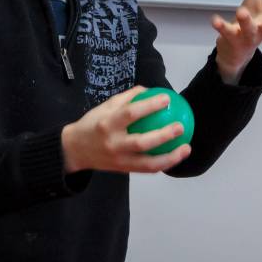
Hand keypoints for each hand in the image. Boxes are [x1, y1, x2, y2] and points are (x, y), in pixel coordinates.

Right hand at [60, 85, 190, 172]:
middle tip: (181, 126)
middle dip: (164, 135)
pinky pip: (146, 169)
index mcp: (107, 123)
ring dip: (170, 157)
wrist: (74, 150)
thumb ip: (127, 97)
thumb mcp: (105, 106)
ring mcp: (118, 160)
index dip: (150, 105)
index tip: (167, 99)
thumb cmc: (94, 123)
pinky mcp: (123, 171)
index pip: (131, 113)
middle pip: (141, 142)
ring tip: (187, 148)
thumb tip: (151, 90)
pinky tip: (176, 156)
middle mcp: (113, 143)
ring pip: (147, 163)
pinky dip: (163, 164)